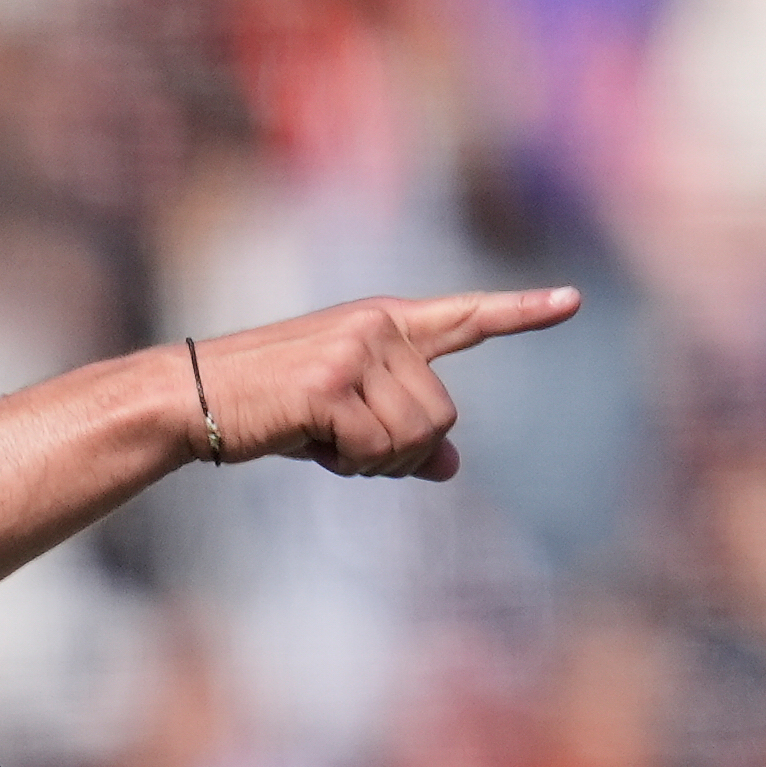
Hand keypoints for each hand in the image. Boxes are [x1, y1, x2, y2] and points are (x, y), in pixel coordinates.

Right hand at [191, 288, 580, 480]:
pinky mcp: (332, 383)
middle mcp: (378, 328)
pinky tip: (310, 442)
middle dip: (402, 450)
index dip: (521, 313)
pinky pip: (375, 448)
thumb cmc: (265, 408)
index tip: (573, 300)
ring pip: (416, 435)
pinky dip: (349, 463)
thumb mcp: (342, 419)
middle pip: (442, 414)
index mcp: (384, 324)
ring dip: (375, 460)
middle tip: (345, 448)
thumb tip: (450, 466)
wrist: (192, 397)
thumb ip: (400, 433)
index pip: (464, 317)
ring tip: (324, 442)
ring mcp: (356, 351)